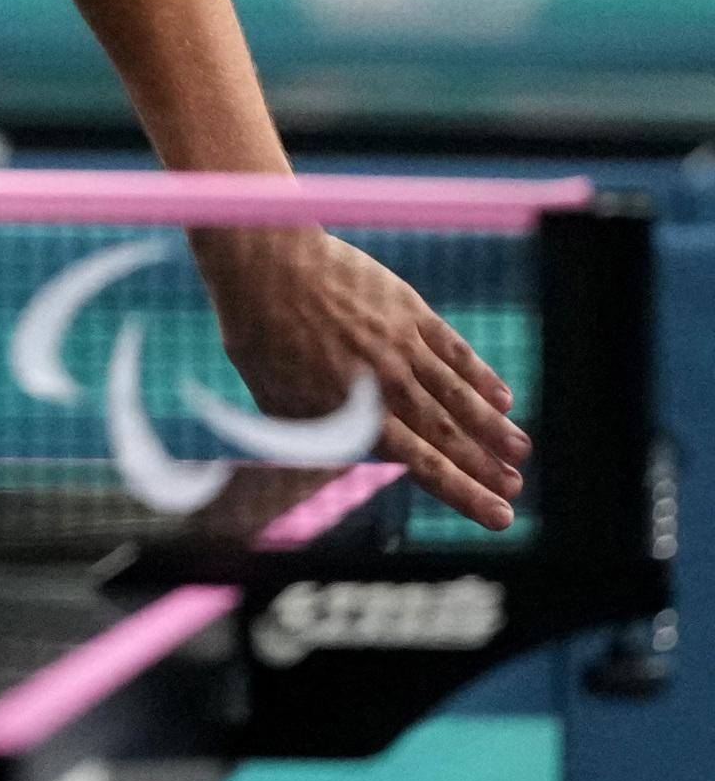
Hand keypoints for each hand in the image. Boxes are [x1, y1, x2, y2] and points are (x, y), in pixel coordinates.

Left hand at [195, 227, 529, 530]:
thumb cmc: (261, 339)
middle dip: (485, 466)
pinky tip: (502, 397)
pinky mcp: (410, 312)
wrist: (266, 266)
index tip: (498, 514)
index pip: (422, 464)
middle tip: (516, 489)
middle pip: (448, 434)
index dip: (463, 491)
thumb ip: (316, 436)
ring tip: (519, 452)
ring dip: (493, 427)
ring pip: (459, 395)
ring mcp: (403, 346)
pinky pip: (455, 350)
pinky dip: (480, 376)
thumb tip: (346, 465)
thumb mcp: (277, 403)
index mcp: (354, 413)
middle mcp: (387, 384)